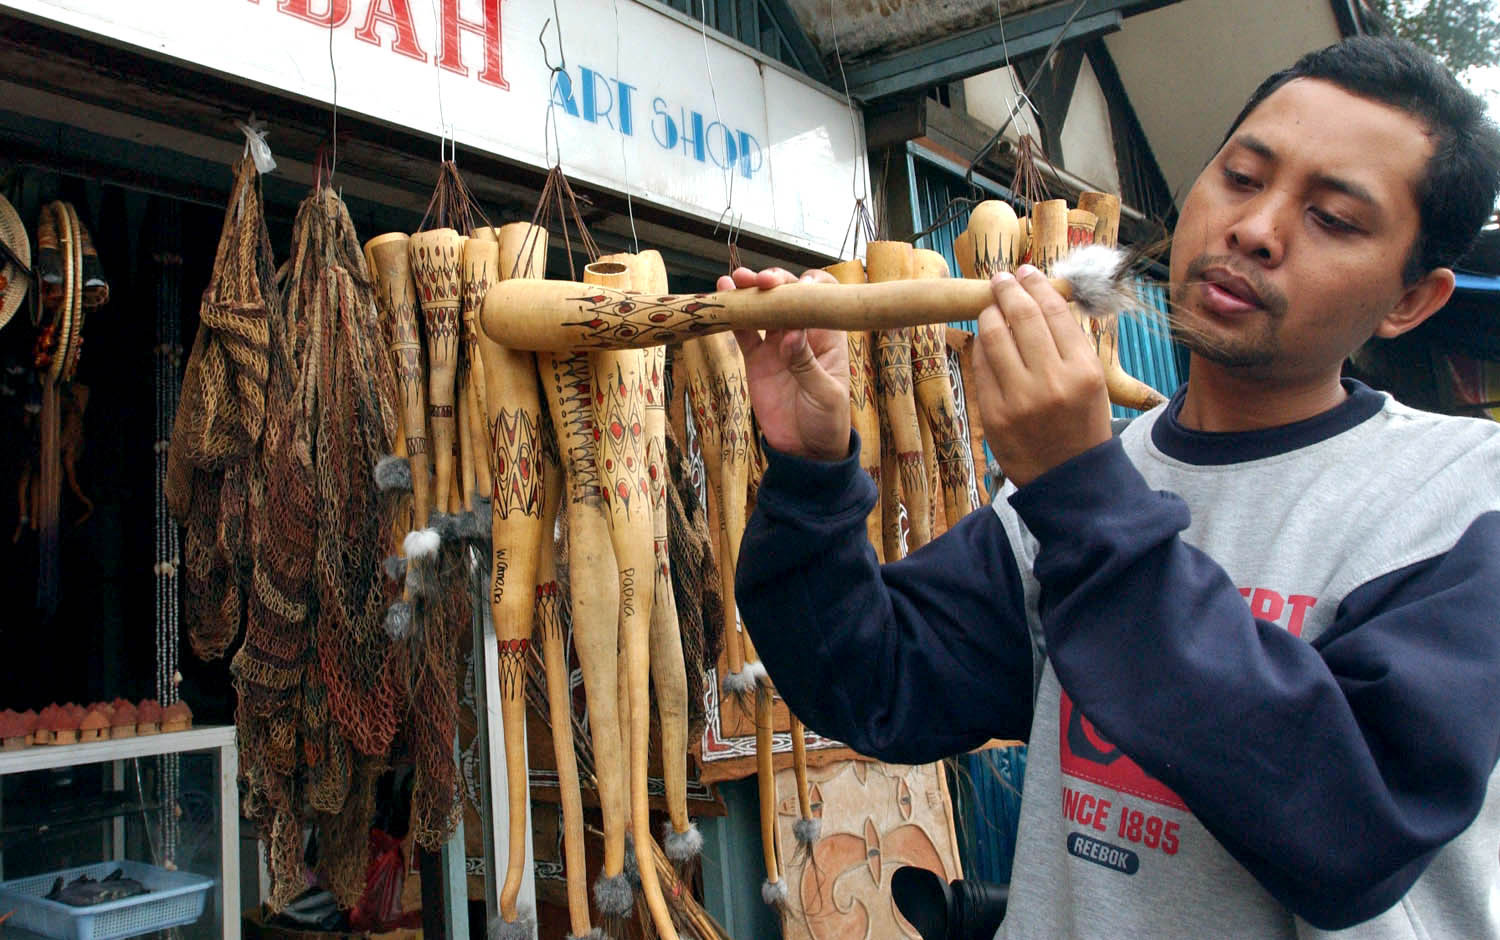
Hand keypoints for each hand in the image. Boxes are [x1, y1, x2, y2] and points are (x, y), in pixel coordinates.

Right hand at [717, 267, 850, 461]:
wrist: (805, 450)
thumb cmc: (828, 421)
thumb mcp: (824, 395)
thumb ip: (806, 365)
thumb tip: (790, 334)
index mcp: (827, 336)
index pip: (822, 298)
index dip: (812, 286)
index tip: (800, 286)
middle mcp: (802, 333)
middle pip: (787, 296)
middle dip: (775, 282)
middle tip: (761, 281)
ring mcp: (776, 344)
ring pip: (763, 308)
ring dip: (750, 291)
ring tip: (736, 280)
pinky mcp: (756, 359)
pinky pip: (743, 332)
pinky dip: (733, 316)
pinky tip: (722, 298)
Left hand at [971, 264, 1110, 486]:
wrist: (1068, 478)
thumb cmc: (1082, 423)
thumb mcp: (1093, 381)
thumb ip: (1069, 342)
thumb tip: (1039, 298)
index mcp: (1083, 371)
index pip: (1054, 312)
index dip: (1036, 286)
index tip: (1026, 272)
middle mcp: (1052, 382)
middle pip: (1022, 317)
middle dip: (1008, 290)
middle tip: (1001, 278)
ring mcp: (1019, 399)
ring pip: (994, 336)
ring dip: (989, 314)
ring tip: (991, 306)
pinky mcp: (994, 414)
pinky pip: (981, 366)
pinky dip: (981, 346)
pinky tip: (985, 337)